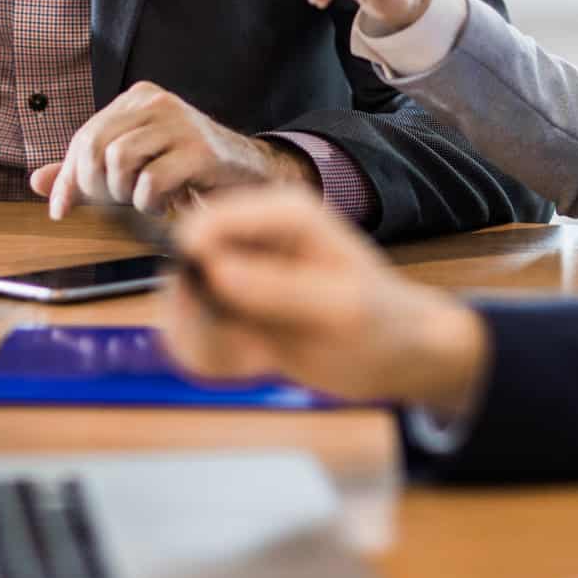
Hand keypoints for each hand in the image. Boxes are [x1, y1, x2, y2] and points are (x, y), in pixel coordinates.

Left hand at [28, 82, 315, 217]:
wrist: (249, 174)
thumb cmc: (186, 170)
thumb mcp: (133, 165)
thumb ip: (86, 171)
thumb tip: (36, 182)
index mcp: (138, 98)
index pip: (84, 136)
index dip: (68, 178)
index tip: (62, 210)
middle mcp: (157, 102)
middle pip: (96, 147)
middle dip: (96, 187)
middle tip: (115, 205)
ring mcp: (181, 122)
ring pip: (119, 161)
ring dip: (124, 195)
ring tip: (144, 201)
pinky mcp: (201, 150)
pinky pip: (151, 182)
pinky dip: (150, 203)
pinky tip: (167, 204)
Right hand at [157, 185, 489, 416]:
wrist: (399, 354)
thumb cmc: (384, 324)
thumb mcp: (341, 310)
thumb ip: (278, 288)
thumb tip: (214, 270)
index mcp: (282, 214)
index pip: (203, 225)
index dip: (194, 270)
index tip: (222, 315)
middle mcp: (252, 237)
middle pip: (179, 269)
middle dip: (204, 321)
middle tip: (252, 351)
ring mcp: (237, 272)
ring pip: (178, 310)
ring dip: (211, 346)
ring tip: (260, 360)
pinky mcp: (230, 308)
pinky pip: (191, 337)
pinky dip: (215, 360)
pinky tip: (256, 364)